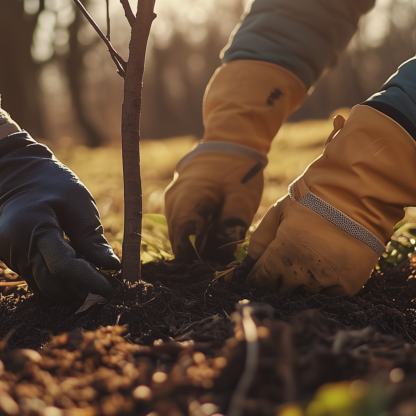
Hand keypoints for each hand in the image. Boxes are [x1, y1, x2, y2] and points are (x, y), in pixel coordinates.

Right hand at [0, 132, 119, 302]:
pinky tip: (73, 270)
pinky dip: (56, 279)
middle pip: (52, 285)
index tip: (111, 290)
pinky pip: (36, 278)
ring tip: (92, 277)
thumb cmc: (50, 182)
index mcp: (33, 228)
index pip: (64, 267)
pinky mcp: (9, 260)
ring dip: (69, 288)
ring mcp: (9, 256)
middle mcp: (16, 248)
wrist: (12, 173)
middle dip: (80, 291)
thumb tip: (112, 267)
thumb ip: (91, 236)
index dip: (89, 282)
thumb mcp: (77, 201)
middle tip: (106, 288)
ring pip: (43, 286)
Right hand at [164, 146, 264, 260]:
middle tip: (225, 266)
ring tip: (224, 255)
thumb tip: (225, 254)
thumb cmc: (238, 168)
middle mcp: (173, 205)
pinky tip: (218, 242)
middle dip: (201, 258)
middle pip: (180, 243)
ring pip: (183, 238)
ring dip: (201, 249)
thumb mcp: (242, 196)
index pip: (183, 242)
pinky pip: (186, 229)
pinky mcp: (180, 207)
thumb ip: (232, 224)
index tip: (218, 270)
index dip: (198, 260)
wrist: (230, 144)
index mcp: (186, 201)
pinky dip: (200, 238)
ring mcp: (174, 206)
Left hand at [238, 105, 415, 295]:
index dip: (259, 276)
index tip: (263, 270)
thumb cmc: (314, 200)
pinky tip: (329, 264)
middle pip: (281, 291)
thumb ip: (260, 238)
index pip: (260, 282)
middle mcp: (302, 274)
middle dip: (280, 279)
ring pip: (305, 294)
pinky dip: (325, 284)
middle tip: (290, 260)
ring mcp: (326, 282)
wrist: (359, 196)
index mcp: (282, 256)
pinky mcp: (347, 286)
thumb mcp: (280, 211)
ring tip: (313, 259)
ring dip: (304, 282)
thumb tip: (250, 260)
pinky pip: (328, 294)